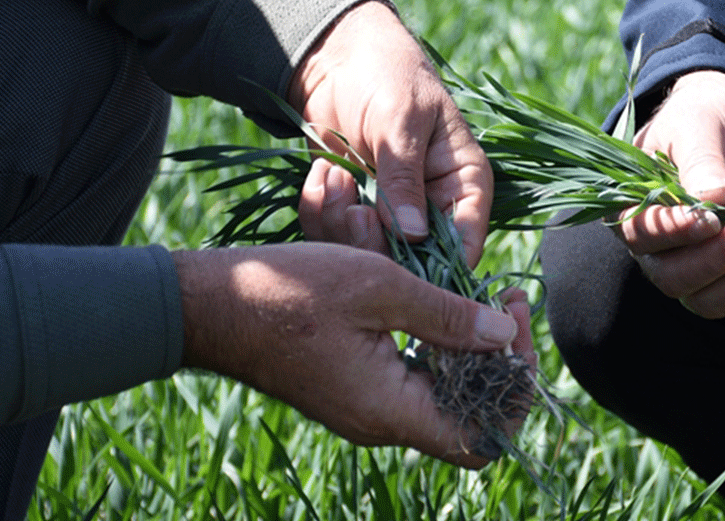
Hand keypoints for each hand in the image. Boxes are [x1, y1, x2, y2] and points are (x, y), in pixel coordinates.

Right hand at [175, 243, 534, 466]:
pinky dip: (441, 348)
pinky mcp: (353, 389)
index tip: (515, 322)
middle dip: (504, 360)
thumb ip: (445, 316)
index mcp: (389, 411)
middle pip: (471, 416)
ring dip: (475, 351)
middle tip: (509, 299)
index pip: (482, 436)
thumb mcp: (378, 288)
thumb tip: (504, 335)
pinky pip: (415, 382)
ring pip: (445, 397)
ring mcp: (366, 408)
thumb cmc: (288, 291)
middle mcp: (381, 422)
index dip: (515, 388)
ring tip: (486, 296)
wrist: (209, 305)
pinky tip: (444, 305)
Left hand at [288, 0, 491, 266]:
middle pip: (414, 263)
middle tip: (353, 209)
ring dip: (340, 222)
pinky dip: (319, 211)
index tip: (402, 265)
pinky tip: (322, 173)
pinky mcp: (354, 211)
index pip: (467, 243)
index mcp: (464, 184)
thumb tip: (413, 236)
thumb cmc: (387, 75)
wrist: (340, 58)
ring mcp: (390, 213)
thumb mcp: (400, 120)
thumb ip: (404, 178)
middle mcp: (432, 208)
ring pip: (368, 254)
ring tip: (334, 175)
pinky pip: (334, 236)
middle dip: (375, 242)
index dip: (441, 267)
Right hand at [619, 70, 724, 317]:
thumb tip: (713, 198)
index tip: (709, 218)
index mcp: (635, 206)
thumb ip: (701, 161)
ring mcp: (695, 260)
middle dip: (714, 261)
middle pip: (673, 279)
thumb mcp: (699, 127)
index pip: (641, 236)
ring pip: (708, 300)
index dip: (673, 234)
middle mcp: (659, 244)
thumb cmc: (705, 116)